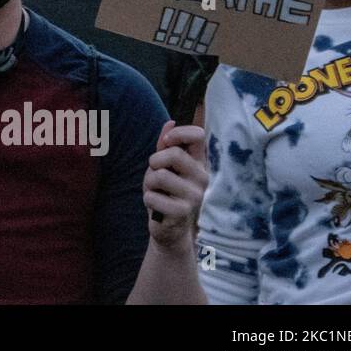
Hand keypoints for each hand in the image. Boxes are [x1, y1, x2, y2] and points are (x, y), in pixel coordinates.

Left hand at [144, 121, 207, 250]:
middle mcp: (202, 177)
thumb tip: (169, 122)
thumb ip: (165, 146)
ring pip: (160, 175)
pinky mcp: (184, 212)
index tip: (166, 142)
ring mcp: (196, 195)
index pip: (198, 136)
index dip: (179, 133)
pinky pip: (153, 196)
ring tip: (156, 192)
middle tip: (155, 174)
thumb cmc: (166, 193)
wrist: (170, 228)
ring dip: (148, 183)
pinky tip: (158, 207)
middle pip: (173, 154)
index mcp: (199, 163)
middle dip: (154, 162)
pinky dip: (148, 200)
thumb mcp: (164, 167)